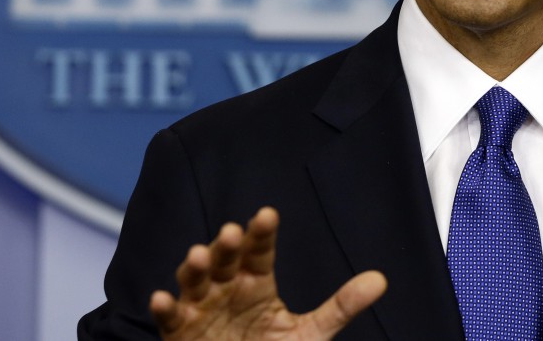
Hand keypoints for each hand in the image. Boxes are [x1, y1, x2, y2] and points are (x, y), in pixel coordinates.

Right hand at [149, 207, 386, 339]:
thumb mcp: (310, 333)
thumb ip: (341, 307)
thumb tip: (381, 279)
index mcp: (256, 282)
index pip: (260, 252)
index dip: (262, 233)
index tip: (268, 214)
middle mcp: (226, 289)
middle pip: (224, 260)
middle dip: (226, 246)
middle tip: (232, 232)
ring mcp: (200, 310)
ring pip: (193, 282)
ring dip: (193, 268)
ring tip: (197, 255)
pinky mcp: (179, 334)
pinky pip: (168, 319)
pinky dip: (163, 308)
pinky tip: (160, 298)